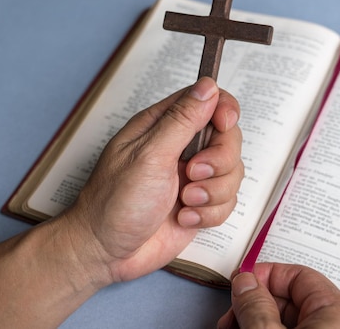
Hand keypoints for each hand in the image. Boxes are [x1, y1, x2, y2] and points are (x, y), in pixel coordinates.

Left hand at [62, 77, 243, 285]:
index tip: (224, 124)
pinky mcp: (200, 203)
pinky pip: (228, 201)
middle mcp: (181, 147)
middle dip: (219, 161)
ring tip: (184, 202)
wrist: (107, 252)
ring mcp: (192, 176)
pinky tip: (183, 218)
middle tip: (192, 174)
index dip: (223, 109)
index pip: (208, 100)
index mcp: (163, 125)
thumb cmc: (115, 202)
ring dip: (212, 192)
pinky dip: (209, 213)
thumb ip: (182, 120)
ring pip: (232, 172)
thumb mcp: (149, 156)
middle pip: (228, 138)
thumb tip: (207, 86)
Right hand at [217, 263, 339, 328]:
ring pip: (288, 321)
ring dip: (255, 321)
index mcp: (338, 311)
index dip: (264, 275)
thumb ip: (255, 305)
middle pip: (290, 299)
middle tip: (229, 318)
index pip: (297, 274)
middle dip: (254, 304)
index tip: (238, 283)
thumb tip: (244, 282)